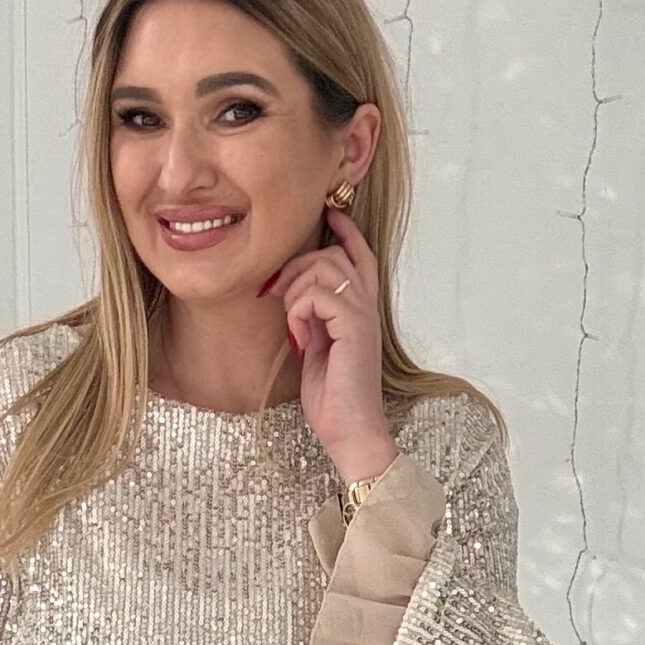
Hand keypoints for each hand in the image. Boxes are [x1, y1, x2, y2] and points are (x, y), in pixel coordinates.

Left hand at [261, 206, 398, 485]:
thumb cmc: (332, 399)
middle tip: (277, 294)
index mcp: (361, 311)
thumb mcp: (316, 350)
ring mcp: (363, 315)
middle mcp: (367, 307)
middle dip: (298, 266)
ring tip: (292, 323)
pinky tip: (300, 338)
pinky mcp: (354, 326)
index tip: (330, 213)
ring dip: (296, 290)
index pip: (360, 256)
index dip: (346, 231)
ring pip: (324, 267)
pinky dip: (299, 311)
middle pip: (334, 255)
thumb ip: (312, 319)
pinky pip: (318, 293)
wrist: (350, 432)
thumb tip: (293, 296)